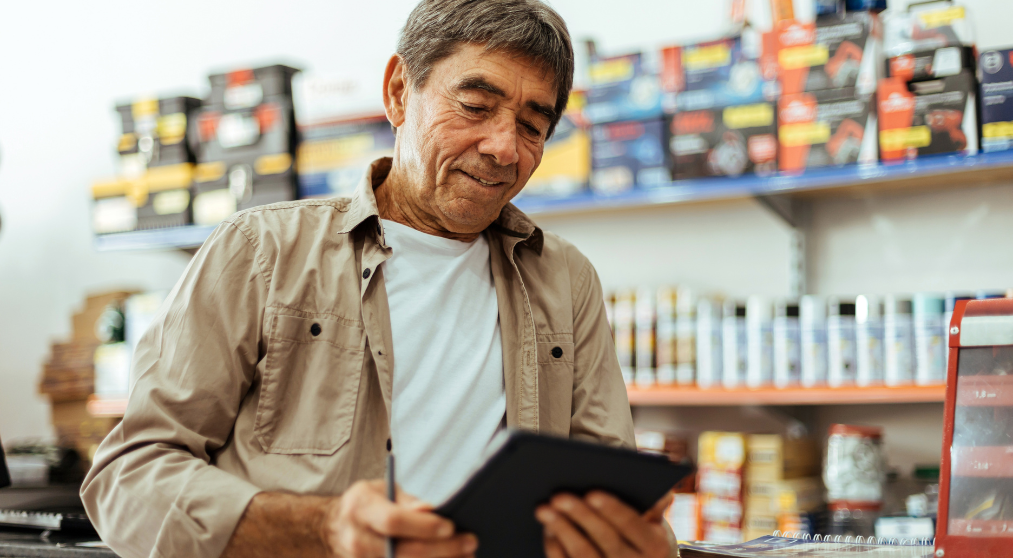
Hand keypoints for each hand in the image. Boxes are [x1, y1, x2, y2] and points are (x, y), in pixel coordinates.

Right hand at [322, 480, 477, 557]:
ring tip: (466, 557)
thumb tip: (430, 510)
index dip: (423, 526)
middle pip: (402, 551)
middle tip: (469, 543)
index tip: (450, 526)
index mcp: (360, 508)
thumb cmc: (366, 504)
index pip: (393, 521)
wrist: (335, 528)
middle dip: (441, 549)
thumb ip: (407, 501)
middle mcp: (357, 539)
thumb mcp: (381, 490)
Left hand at [536, 490, 673, 557]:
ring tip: (544, 509)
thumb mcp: (657, 525)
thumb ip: (655, 506)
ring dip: (562, 531)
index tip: (592, 493)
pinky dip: (556, 548)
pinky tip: (547, 529)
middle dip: (581, 516)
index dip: (613, 510)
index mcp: (655, 546)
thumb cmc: (646, 541)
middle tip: (558, 496)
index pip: (633, 526)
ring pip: (584, 556)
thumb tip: (661, 491)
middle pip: (606, 540)